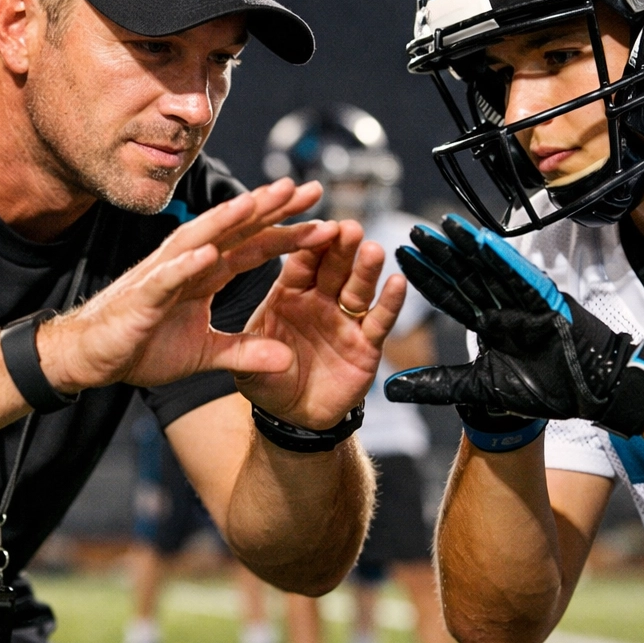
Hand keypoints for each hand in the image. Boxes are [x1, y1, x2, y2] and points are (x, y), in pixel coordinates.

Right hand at [39, 179, 339, 391]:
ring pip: (203, 240)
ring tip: (259, 201)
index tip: (326, 222)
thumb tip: (286, 361)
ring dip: (229, 220)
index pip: (255, 247)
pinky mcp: (142, 296)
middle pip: (237, 231)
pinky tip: (208, 253)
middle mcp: (189, 264)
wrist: (92, 357)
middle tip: (310, 188)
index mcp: (206, 274)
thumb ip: (245, 352)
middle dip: (273, 209)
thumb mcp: (205, 356)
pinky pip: (167, 278)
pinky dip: (186, 265)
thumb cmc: (142, 347)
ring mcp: (164, 275)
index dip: (289, 234)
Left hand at [236, 220, 406, 429]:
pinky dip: (390, 303)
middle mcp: (319, 300)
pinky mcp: (367, 343)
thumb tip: (255, 343)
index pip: (299, 262)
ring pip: (358, 288)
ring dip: (366, 270)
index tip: (315, 226)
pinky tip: (397, 283)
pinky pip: (379, 320)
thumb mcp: (246, 364)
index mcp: (287, 294)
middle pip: (332, 267)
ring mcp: (344, 319)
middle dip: (341, 247)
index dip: (307, 245)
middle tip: (349, 228)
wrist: (294, 415)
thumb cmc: (268, 380)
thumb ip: (248, 351)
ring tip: (372, 250)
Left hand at [383, 215, 643, 436]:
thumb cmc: (542, 389)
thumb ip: (436, 384)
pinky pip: (520, 278)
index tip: (402, 255)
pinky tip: (482, 242)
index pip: (449, 295)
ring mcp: (524, 301)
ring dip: (467, 247)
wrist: (588, 392)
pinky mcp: (546, 302)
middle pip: (465, 275)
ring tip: (444, 226)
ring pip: (490, 269)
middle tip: (413, 231)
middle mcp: (502, 307)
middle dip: (439, 254)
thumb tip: (389, 388)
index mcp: (488, 323)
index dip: (426, 276)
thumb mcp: (479, 389)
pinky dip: (502, 261)